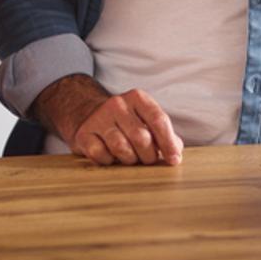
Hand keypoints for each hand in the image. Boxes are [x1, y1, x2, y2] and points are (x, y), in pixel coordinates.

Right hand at [33, 75, 182, 165]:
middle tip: (147, 159)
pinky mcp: (84, 134)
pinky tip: (111, 156)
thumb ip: (163, 133)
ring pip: (121, 148)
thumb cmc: (125, 122)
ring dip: (129, 159)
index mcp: (137, 98)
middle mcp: (117, 104)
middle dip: (149, 155)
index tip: (174, 160)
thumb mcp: (145, 119)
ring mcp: (99, 118)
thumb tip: (176, 152)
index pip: (158, 120)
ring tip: (130, 157)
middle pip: (141, 138)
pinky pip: (101, 156)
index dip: (168, 143)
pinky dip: (109, 161)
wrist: (87, 114)